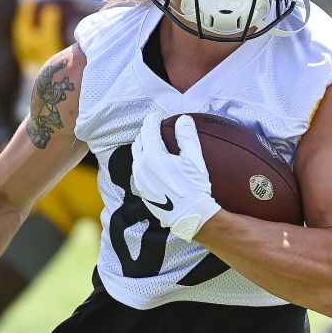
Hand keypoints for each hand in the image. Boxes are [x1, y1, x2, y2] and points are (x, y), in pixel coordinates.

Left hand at [130, 114, 220, 241]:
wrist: (190, 217)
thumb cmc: (194, 187)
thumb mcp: (194, 159)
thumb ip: (187, 136)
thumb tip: (183, 119)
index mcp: (152, 155)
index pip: (148, 129)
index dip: (153, 119)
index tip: (158, 115)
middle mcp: (141, 166)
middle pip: (140, 140)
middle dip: (147, 131)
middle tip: (157, 127)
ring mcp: (139, 180)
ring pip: (136, 155)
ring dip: (144, 146)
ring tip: (154, 143)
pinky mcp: (141, 190)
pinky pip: (138, 169)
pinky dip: (143, 161)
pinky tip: (154, 163)